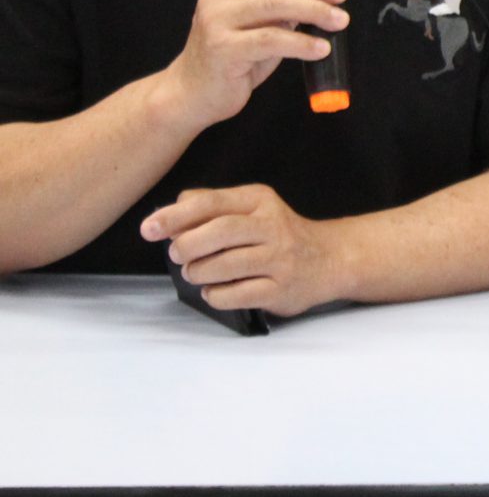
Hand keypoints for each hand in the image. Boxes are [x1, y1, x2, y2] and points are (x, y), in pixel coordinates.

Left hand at [143, 185, 348, 317]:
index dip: (175, 216)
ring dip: (198, 273)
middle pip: (220, 232)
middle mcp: (273, 227)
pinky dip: (215, 295)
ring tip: (195, 273)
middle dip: (187, 246)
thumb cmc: (278, 234)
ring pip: (225, 266)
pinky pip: (236, 295)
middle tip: (178, 255)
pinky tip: (215, 290)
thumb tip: (170, 211)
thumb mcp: (252, 208)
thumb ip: (211, 205)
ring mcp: (280, 259)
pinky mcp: (281, 289)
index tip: (148, 229)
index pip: (212, 203)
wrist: (330, 258)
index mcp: (260, 201)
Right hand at [155, 0, 346, 133]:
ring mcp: (216, 19)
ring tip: (340, 20)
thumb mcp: (262, 17)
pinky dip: (302, 42)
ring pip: (275, 3)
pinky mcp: (223, 48)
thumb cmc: (235, 50)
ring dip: (315, 9)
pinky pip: (271, 40)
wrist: (194, 91)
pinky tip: (321, 48)